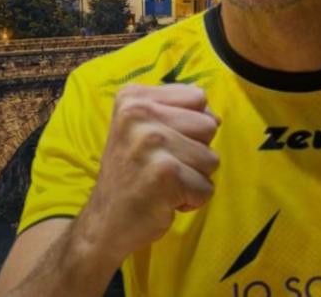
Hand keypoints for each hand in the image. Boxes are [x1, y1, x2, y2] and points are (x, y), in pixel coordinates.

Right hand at [80, 83, 219, 257]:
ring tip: (164, 183)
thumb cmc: (132, 174)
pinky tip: (164, 200)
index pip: (197, 98)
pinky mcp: (164, 173)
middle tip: (163, 167)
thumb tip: (216, 118)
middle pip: (208, 126)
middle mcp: (139, 113)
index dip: (191, 125)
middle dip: (195, 152)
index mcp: (133, 97)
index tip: (164, 143)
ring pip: (211, 158)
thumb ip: (179, 114)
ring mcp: (151, 141)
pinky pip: (206, 187)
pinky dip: (192, 201)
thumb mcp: (144, 129)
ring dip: (194, 178)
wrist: (104, 222)